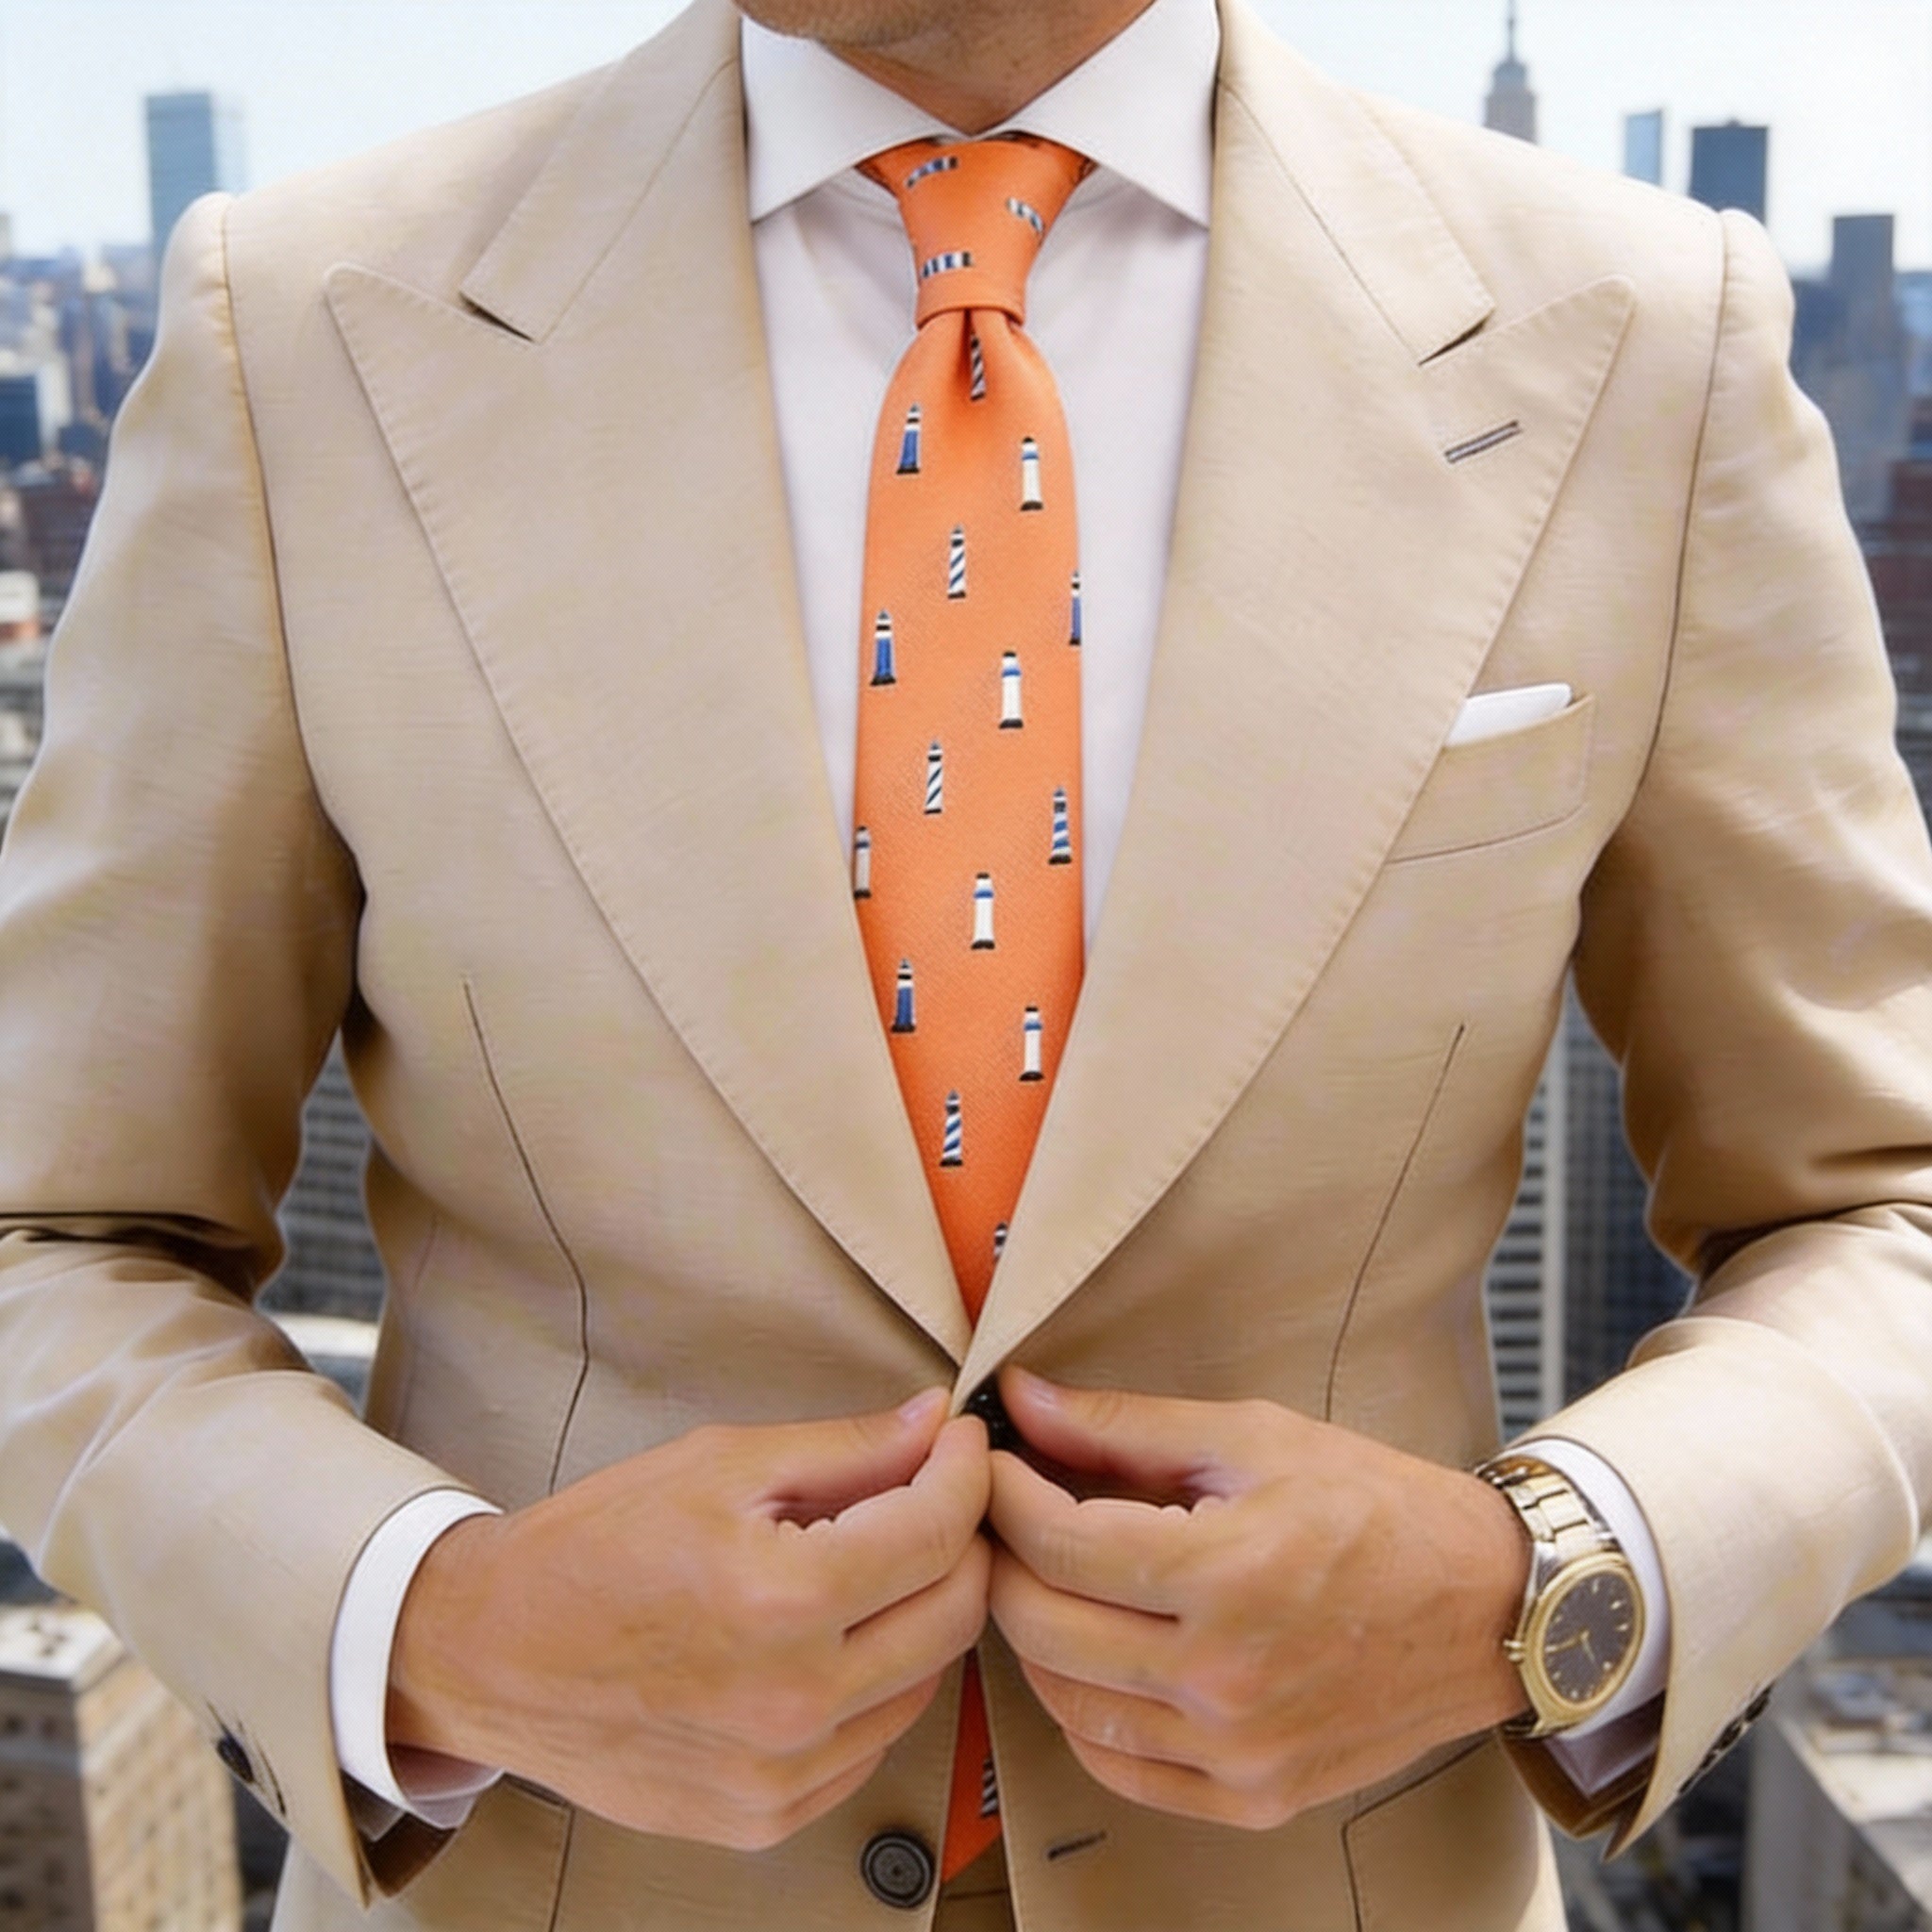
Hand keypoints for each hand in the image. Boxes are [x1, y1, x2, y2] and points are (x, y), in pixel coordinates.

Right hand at [387, 1390, 991, 1850]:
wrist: (492, 1655)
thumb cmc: (596, 1547)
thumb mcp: (720, 1464)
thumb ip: (845, 1448)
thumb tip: (935, 1422)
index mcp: (782, 1600)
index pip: (937, 1531)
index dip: (966, 1471)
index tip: (960, 1441)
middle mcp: (794, 1701)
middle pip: (955, 1613)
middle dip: (962, 1539)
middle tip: (933, 1494)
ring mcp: (782, 1775)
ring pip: (927, 1681)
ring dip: (922, 1612)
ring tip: (873, 1563)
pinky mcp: (766, 1818)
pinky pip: (873, 1743)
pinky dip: (876, 1683)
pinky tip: (832, 1638)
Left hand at [985, 1367, 1529, 1830]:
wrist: (1487, 1607)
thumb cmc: (1375, 1506)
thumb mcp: (1253, 1437)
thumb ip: (1125, 1425)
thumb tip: (1022, 1399)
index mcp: (1228, 1574)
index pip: (1058, 1544)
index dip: (1004, 1495)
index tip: (993, 1462)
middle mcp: (1226, 1678)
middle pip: (1043, 1627)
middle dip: (1003, 1559)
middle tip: (1005, 1515)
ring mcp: (1238, 1751)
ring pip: (1066, 1704)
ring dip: (1034, 1635)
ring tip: (1046, 1577)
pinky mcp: (1252, 1796)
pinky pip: (1119, 1769)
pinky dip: (1082, 1712)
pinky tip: (1092, 1655)